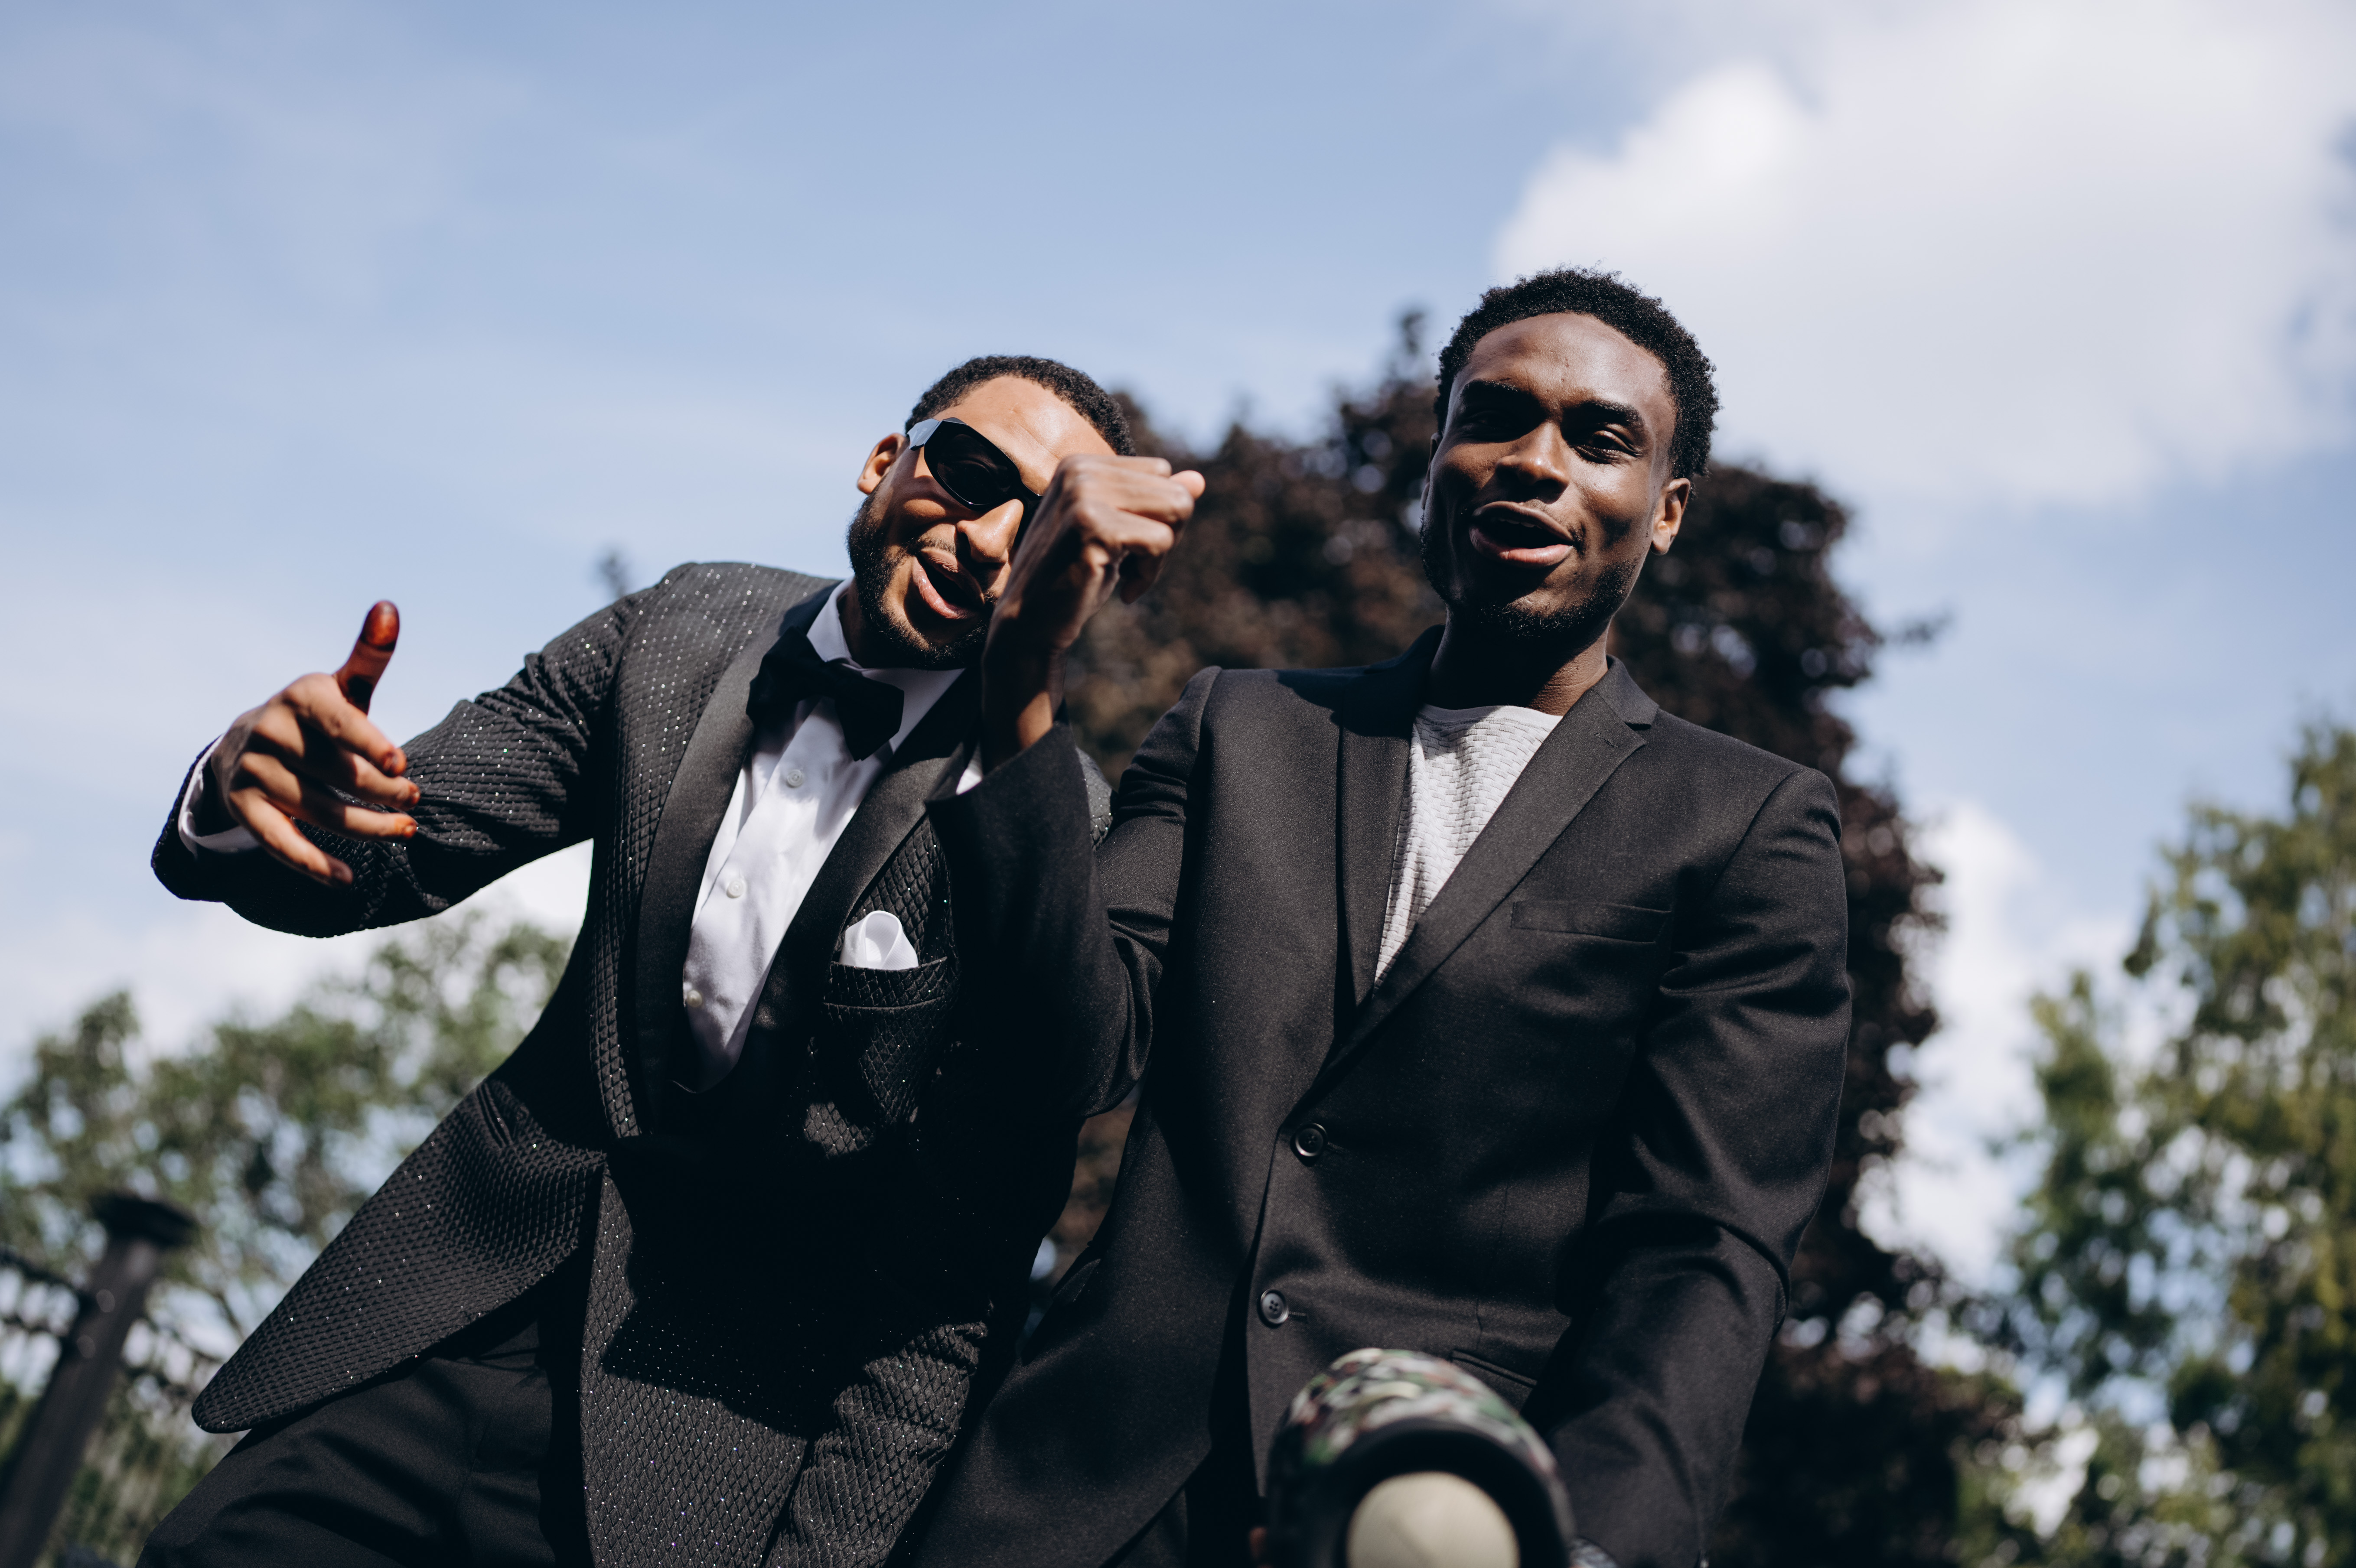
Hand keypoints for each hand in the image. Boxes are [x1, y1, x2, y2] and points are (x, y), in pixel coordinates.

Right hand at [205, 601, 419, 885]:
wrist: (246, 745)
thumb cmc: (315, 718)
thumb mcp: (341, 688)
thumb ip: (369, 657)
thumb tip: (389, 608)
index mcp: (301, 698)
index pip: (340, 722)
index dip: (371, 744)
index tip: (403, 765)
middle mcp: (271, 732)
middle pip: (338, 773)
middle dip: (383, 792)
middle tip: (416, 801)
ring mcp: (254, 772)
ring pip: (319, 810)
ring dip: (365, 828)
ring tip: (405, 832)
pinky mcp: (244, 808)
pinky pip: (280, 842)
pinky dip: (313, 864)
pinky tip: (345, 879)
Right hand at [981, 453, 1202, 767]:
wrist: (1029, 623)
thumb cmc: (1074, 578)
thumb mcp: (1117, 533)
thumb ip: (1154, 502)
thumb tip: (1199, 479)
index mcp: (1081, 464)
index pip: (1162, 473)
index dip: (1158, 516)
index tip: (1128, 546)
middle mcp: (1079, 471)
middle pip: (1176, 491)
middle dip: (1166, 535)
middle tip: (1131, 565)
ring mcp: (1083, 496)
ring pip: (1176, 510)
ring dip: (1159, 556)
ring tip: (1125, 575)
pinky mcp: (1091, 527)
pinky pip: (1160, 541)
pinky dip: (1150, 575)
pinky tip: (1123, 591)